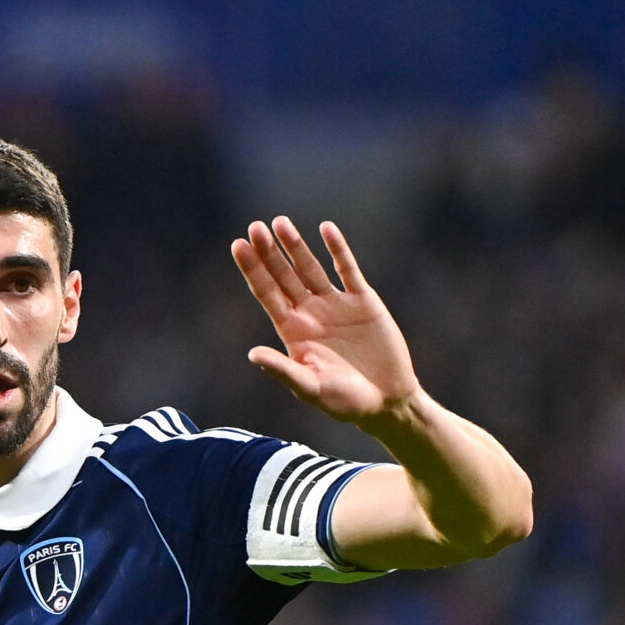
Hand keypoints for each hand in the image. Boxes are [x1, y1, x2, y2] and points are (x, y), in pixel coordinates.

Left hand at [231, 217, 419, 424]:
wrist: (386, 401)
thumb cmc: (344, 402)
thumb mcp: (310, 388)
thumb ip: (283, 369)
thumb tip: (252, 354)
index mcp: (292, 331)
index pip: (266, 294)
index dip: (252, 270)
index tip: (238, 246)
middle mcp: (309, 313)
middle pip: (283, 276)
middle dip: (269, 252)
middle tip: (254, 227)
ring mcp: (335, 305)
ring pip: (310, 268)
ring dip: (296, 246)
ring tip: (279, 222)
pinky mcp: (363, 301)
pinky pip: (348, 269)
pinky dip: (338, 250)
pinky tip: (326, 229)